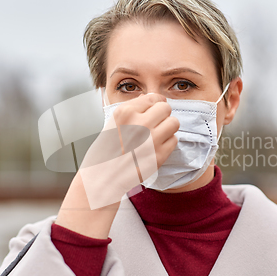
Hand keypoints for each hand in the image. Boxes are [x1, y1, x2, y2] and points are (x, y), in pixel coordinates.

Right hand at [55, 93, 178, 238]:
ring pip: (174, 123)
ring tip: (157, 135)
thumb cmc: (105, 151)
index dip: (155, 104)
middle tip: (156, 124)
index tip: (154, 110)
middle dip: (163, 115)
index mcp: (125, 112)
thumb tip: (148, 98)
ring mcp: (151, 139)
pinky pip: (174, 140)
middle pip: (166, 108)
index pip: (153, 97)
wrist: (103, 178)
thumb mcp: (112, 123)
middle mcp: (139, 123)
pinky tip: (156, 148)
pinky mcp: (159, 155)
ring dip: (168, 128)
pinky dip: (167, 143)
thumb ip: (132, 109)